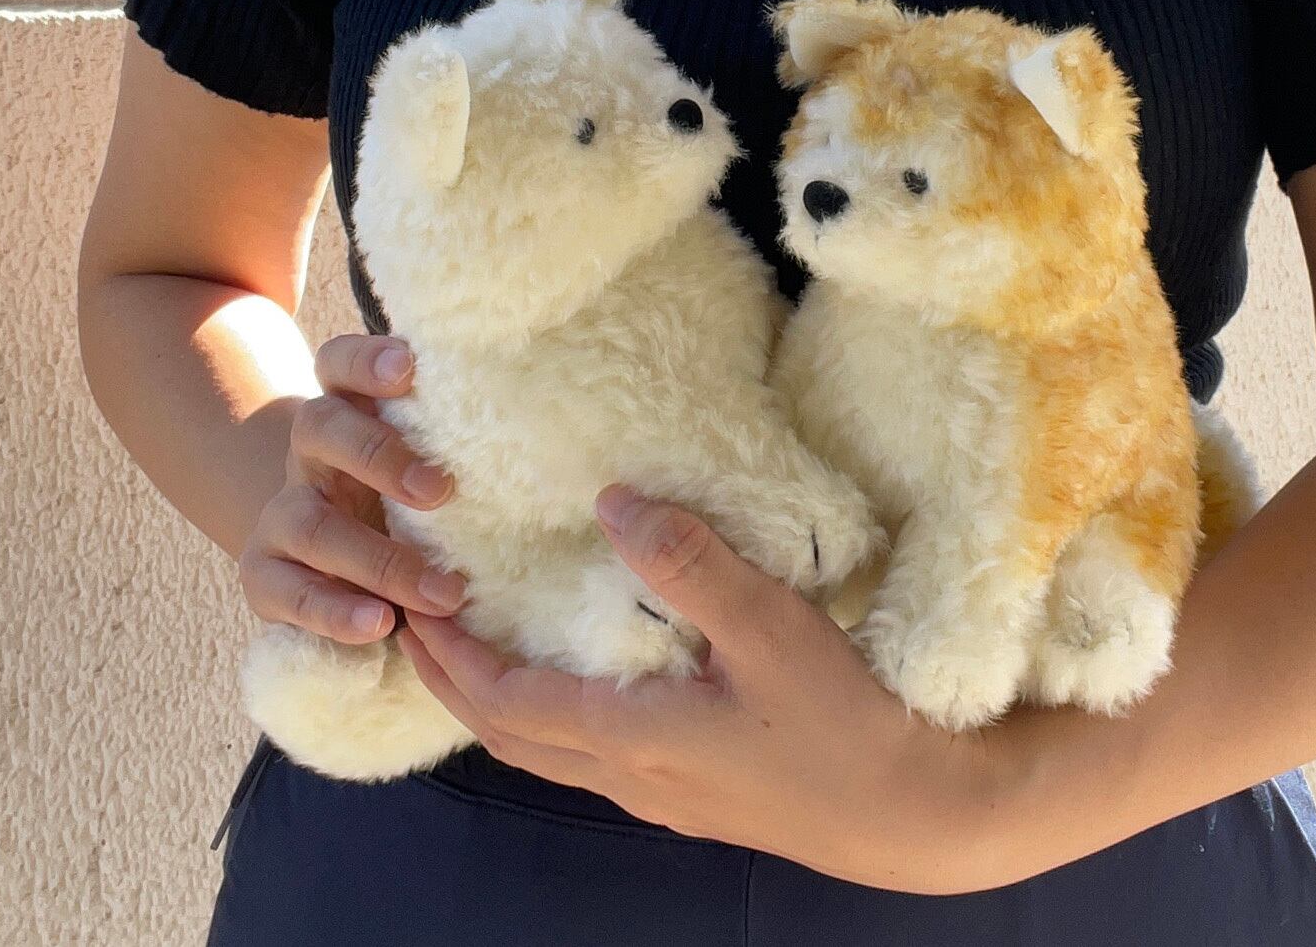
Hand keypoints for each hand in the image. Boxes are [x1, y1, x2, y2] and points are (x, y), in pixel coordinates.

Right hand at [238, 333, 469, 643]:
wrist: (336, 559)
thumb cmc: (411, 500)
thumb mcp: (432, 462)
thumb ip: (466, 447)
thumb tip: (562, 450)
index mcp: (349, 410)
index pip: (339, 364)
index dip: (366, 361)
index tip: (409, 368)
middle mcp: (310, 455)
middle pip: (319, 428)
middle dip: (378, 455)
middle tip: (441, 489)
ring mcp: (282, 514)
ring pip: (310, 524)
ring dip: (380, 561)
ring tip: (442, 593)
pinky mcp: (264, 575)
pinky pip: (287, 592)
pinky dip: (335, 610)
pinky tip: (380, 626)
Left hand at [397, 484, 1002, 892]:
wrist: (905, 815)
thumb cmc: (837, 722)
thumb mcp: (768, 629)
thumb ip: (689, 564)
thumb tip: (613, 500)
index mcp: (628, 736)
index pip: (501, 701)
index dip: (447, 654)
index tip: (410, 601)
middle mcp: (626, 774)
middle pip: (507, 734)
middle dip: (451, 680)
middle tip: (421, 617)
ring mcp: (656, 792)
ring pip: (546, 751)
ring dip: (498, 700)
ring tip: (483, 641)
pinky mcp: (689, 792)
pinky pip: (587, 753)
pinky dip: (549, 712)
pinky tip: (579, 676)